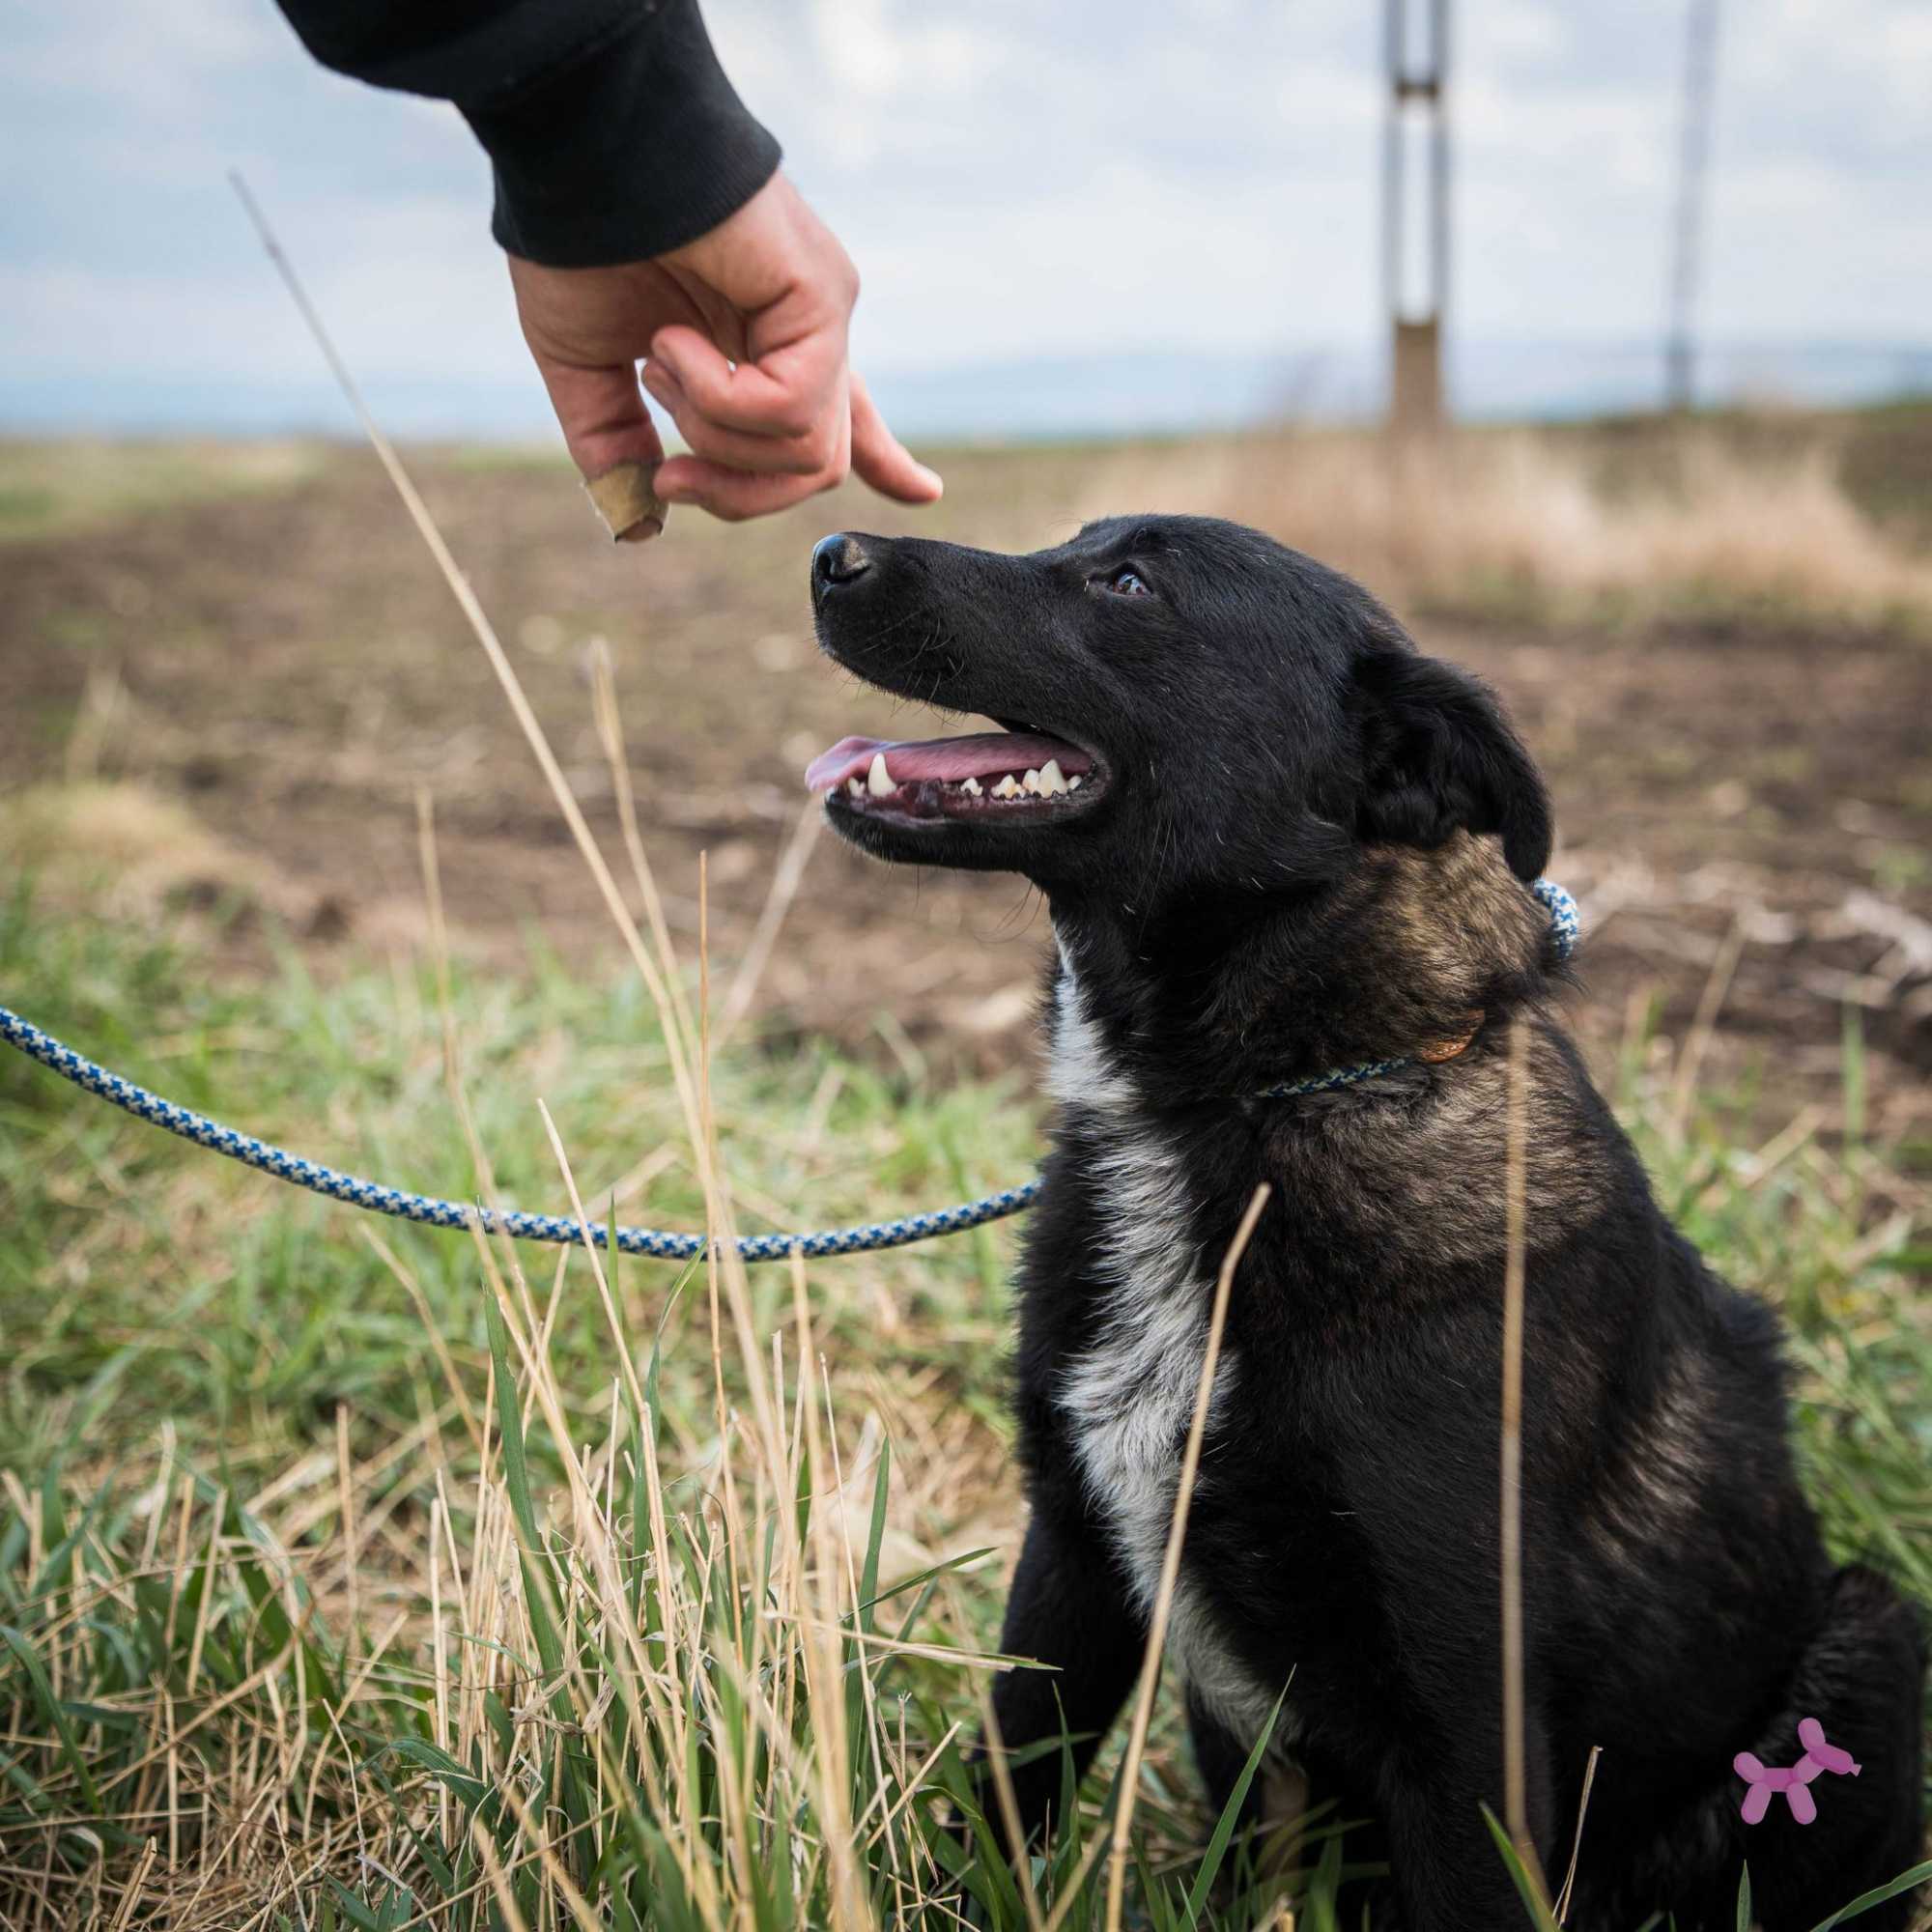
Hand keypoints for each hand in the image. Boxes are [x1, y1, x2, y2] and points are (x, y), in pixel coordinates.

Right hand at [507, 173, 940, 529]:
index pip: (840, 415)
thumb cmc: (577, 242)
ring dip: (715, 437)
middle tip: (670, 478)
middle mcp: (805, 331)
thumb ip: (615, 447)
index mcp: (765, 344)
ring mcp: (820, 313)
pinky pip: (792, 407)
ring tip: (660, 366)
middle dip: (739, 495)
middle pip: (819, 466)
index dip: (884, 460)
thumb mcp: (586, 371)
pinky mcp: (824, 296)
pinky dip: (720, 399)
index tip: (925, 490)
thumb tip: (637, 524)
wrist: (579, 157)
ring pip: (810, 454)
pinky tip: (674, 342)